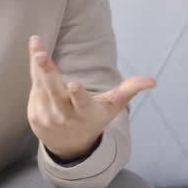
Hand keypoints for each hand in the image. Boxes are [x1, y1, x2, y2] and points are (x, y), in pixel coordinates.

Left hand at [26, 35, 154, 160]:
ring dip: (37, 64)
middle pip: (55, 92)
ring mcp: (48, 115)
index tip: (73, 84)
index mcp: (86, 112)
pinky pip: (34, 86)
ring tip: (36, 41)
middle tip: (41, 54)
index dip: (78, 94)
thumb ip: (130, 90)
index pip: (82, 103)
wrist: (69, 145)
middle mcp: (65, 115)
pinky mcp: (34, 113)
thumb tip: (153, 81)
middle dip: (48, 72)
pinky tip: (36, 52)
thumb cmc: (94, 118)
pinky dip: (35, 69)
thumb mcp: (113, 106)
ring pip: (41, 85)